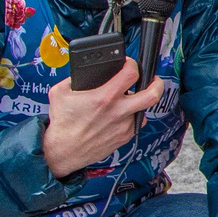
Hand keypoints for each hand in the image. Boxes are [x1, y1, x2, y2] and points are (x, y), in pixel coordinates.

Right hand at [40, 70, 165, 177]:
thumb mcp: (59, 92)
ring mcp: (123, 126)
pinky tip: (122, 115)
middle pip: (152, 95)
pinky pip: (136, 123)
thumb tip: (81, 72)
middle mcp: (118, 112)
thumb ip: (72, 78)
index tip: (129, 64)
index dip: (133, 64)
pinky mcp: (124, 138)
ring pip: (144, 110)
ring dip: (139, 103)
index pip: (131, 74)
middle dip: (157, 84)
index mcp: (104, 97)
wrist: (63, 152)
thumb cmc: (62, 125)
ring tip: (131, 99)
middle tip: (153, 80)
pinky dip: (132, 117)